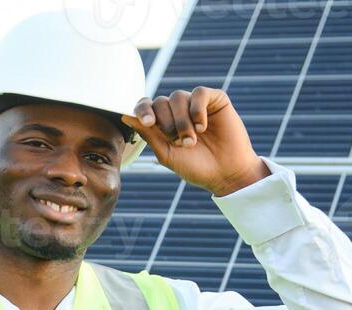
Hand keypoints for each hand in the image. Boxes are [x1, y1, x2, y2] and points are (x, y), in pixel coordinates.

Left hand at [123, 87, 270, 196]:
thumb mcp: (167, 154)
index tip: (148, 123)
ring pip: (178, 96)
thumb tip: (126, 116)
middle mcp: (178, 110)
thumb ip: (148, 135)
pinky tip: (202, 127)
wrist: (226, 173)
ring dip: (182, 121)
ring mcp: (196, 104)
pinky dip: (197, 110)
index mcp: (163, 123)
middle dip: (167, 124)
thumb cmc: (196, 167)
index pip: (146, 106)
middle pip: (161, 101)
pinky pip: (199, 93)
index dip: (143, 110)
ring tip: (192, 140)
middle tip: (180, 143)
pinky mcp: (215, 100)